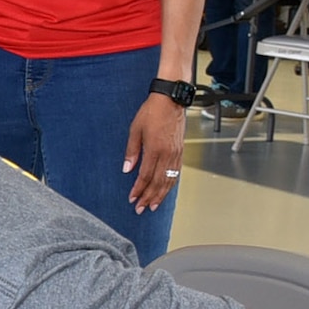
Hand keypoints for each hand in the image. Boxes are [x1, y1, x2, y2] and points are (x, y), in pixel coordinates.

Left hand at [123, 93, 184, 211]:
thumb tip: (127, 169)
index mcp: (155, 149)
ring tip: (153, 205)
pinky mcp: (180, 151)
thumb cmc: (152, 111)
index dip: (138, 189)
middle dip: (149, 197)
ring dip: (161, 195)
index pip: (145, 176)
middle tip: (141, 208)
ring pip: (169, 180)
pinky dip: (170, 184)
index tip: (132, 198)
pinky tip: (165, 190)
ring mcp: (176, 153)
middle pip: (158, 182)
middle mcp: (167, 154)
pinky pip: (176, 173)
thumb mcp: (135, 130)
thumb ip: (131, 151)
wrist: (171, 100)